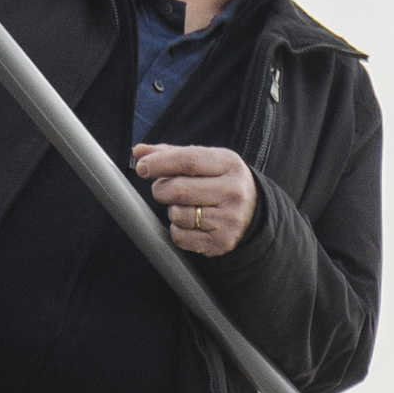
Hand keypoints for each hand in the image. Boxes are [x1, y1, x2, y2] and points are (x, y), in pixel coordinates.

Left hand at [133, 142, 255, 255]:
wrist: (254, 213)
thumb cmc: (220, 182)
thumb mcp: (206, 162)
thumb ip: (172, 154)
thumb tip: (138, 151)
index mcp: (229, 164)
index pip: (188, 161)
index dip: (159, 163)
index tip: (142, 167)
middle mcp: (233, 191)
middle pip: (178, 189)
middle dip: (161, 189)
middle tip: (163, 189)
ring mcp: (230, 219)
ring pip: (178, 215)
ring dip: (172, 211)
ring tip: (186, 207)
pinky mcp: (222, 241)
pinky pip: (181, 236)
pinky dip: (178, 230)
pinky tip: (192, 224)